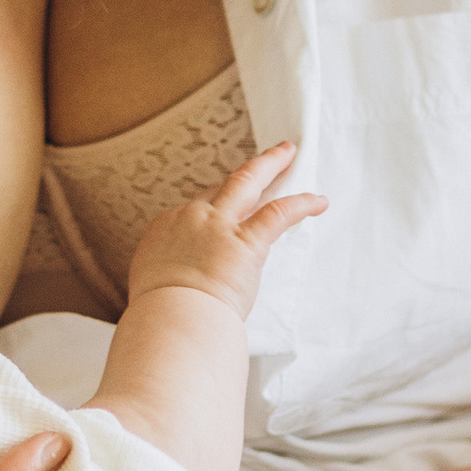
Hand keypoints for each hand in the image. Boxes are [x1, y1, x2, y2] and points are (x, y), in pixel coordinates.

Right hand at [127, 140, 325, 319]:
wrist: (171, 319)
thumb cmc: (159, 315)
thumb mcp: (152, 287)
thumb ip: (166, 277)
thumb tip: (175, 289)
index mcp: (164, 229)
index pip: (193, 212)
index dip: (212, 211)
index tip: (226, 213)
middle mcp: (191, 217)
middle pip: (220, 187)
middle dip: (243, 174)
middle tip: (261, 162)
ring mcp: (218, 225)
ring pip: (246, 181)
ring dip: (269, 164)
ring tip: (287, 152)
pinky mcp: (246, 241)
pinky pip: (279, 212)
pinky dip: (301, 204)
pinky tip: (318, 200)